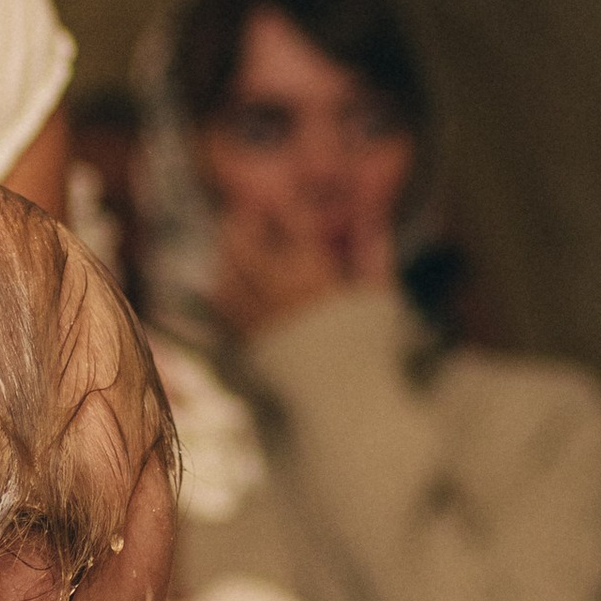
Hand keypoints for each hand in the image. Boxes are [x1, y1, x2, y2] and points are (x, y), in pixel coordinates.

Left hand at [209, 195, 395, 339]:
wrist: (346, 403)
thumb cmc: (369, 350)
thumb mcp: (378, 300)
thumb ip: (374, 257)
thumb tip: (375, 222)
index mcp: (317, 277)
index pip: (292, 226)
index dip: (282, 206)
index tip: (278, 197)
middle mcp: (283, 293)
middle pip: (245, 245)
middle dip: (242, 223)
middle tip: (244, 214)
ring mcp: (262, 318)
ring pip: (228, 273)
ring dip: (227, 253)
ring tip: (232, 244)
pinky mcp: (249, 341)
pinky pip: (223, 307)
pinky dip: (222, 287)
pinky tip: (226, 281)